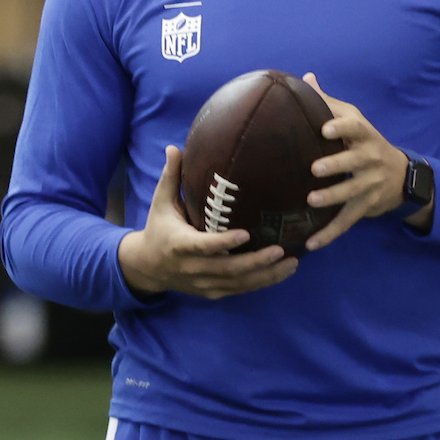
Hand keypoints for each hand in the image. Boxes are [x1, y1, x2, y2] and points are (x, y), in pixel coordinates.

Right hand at [116, 145, 297, 299]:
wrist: (146, 267)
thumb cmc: (158, 228)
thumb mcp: (160, 202)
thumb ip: (171, 177)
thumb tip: (174, 147)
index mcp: (179, 244)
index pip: (203, 246)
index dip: (224, 243)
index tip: (246, 234)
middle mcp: (192, 267)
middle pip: (227, 269)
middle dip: (256, 263)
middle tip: (282, 250)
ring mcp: (203, 283)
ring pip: (238, 284)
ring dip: (266, 276)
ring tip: (292, 263)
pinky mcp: (212, 292)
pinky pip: (239, 290)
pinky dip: (261, 283)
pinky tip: (282, 272)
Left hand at [300, 73, 426, 250]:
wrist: (402, 175)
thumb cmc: (366, 143)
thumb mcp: (354, 120)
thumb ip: (329, 102)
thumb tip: (305, 77)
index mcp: (364, 135)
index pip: (355, 127)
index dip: (341, 126)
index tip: (324, 128)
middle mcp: (370, 159)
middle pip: (354, 161)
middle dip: (336, 165)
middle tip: (314, 168)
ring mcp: (370, 185)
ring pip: (351, 193)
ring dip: (332, 198)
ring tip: (312, 201)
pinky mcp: (366, 207)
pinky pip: (347, 221)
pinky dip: (330, 234)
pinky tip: (311, 243)